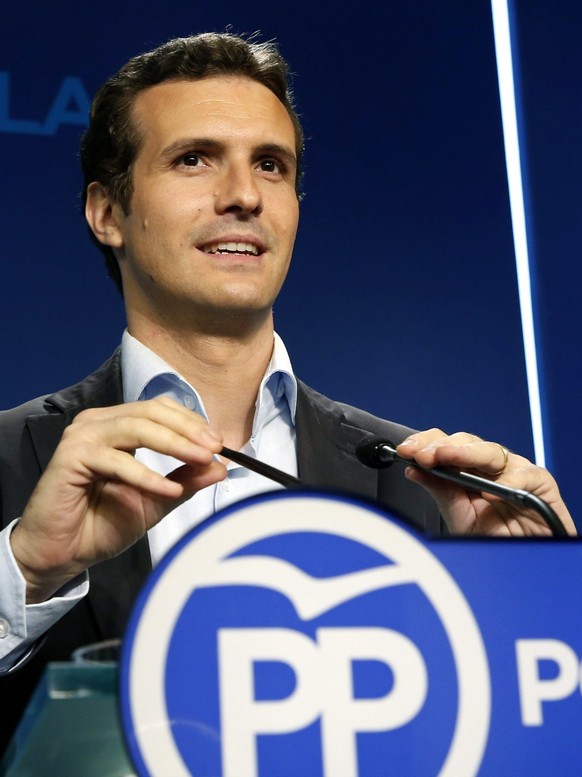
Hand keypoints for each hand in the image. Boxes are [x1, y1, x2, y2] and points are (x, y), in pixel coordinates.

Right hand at [10, 397, 225, 601]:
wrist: (63, 553)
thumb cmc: (102, 524)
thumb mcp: (156, 500)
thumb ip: (185, 481)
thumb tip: (221, 466)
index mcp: (118, 425)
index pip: (161, 409)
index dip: (192, 422)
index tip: (220, 443)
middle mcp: (99, 423)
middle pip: (152, 412)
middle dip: (188, 429)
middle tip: (215, 448)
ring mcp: (83, 436)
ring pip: (137, 427)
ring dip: (174, 443)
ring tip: (201, 460)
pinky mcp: (71, 456)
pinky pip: (117, 461)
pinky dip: (147, 475)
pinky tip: (168, 490)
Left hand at [396, 429, 575, 536]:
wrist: (525, 566)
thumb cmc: (493, 540)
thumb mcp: (459, 518)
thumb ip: (441, 493)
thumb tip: (413, 469)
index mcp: (467, 471)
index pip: (444, 446)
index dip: (425, 444)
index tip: (405, 451)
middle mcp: (489, 466)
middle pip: (465, 442)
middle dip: (440, 447)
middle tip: (423, 455)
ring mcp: (514, 471)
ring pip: (491, 451)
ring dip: (465, 453)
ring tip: (445, 458)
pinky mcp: (540, 483)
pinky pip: (526, 474)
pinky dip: (509, 480)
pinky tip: (491, 491)